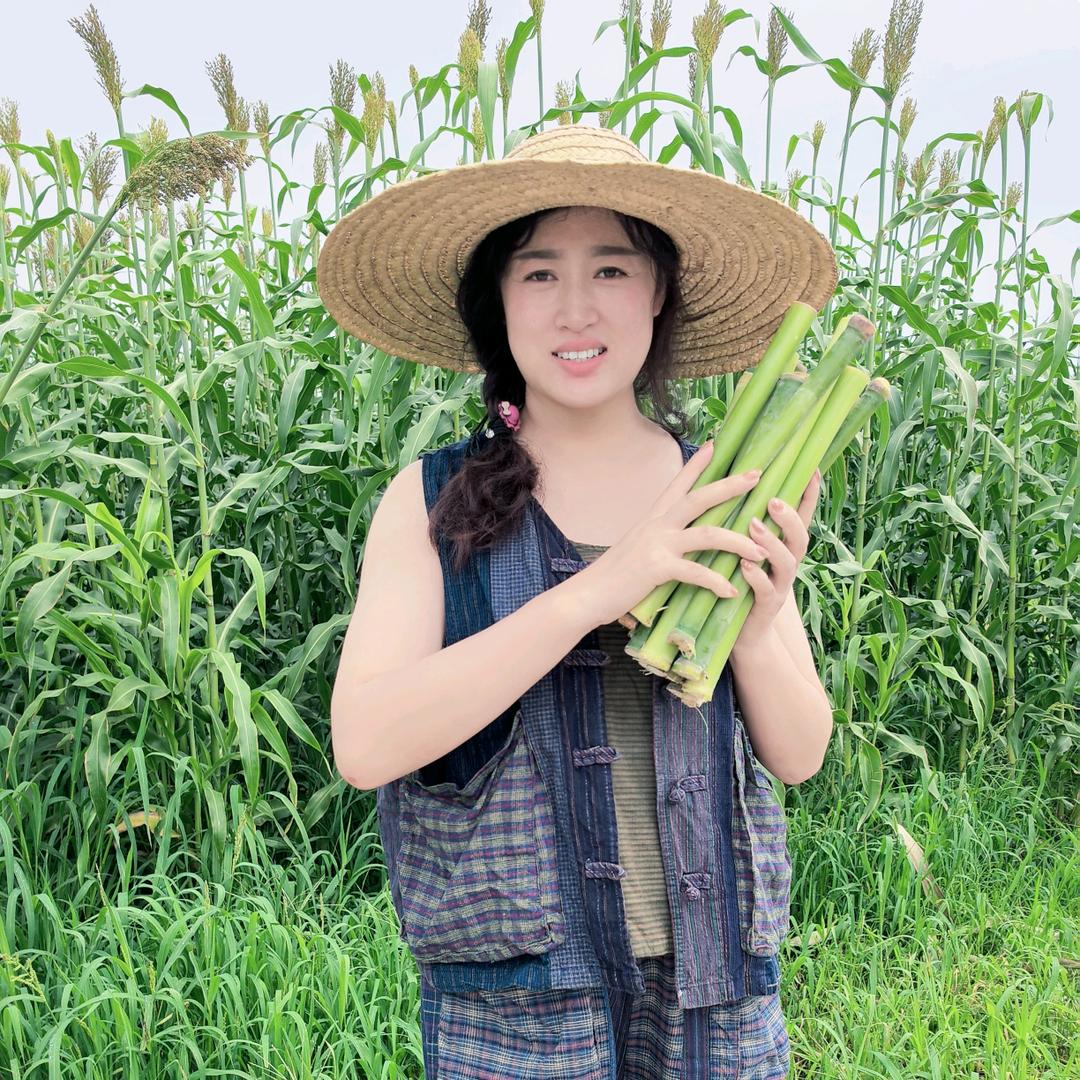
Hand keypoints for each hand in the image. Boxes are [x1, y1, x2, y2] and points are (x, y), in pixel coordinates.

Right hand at [571, 441, 769, 627]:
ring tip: (761, 552)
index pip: (678, 484)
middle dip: (730, 486)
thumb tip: (674, 539)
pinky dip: (716, 582)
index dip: (697, 464)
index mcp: (653, 519)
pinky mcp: (656, 568)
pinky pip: (695, 571)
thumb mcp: (637, 547)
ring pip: (706, 534)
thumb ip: (657, 539)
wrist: (586, 595)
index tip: (715, 444)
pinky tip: (731, 591)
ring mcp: (657, 544)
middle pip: (699, 498)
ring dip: (737, 542)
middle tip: (757, 476)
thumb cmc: (613, 576)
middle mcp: (656, 525)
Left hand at [736, 469, 821, 649]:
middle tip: (773, 500)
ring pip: (787, 563)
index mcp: (783, 548)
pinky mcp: (765, 608)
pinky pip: (766, 591)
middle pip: (800, 538)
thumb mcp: (746, 551)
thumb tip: (736, 486)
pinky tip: (745, 566)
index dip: (809, 495)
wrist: (742, 635)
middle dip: (791, 517)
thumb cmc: (739, 583)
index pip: (802, 517)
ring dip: (772, 542)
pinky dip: (757, 577)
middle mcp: (787, 565)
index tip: (811, 467)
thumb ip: (747, 526)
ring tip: (753, 525)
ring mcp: (780, 587)